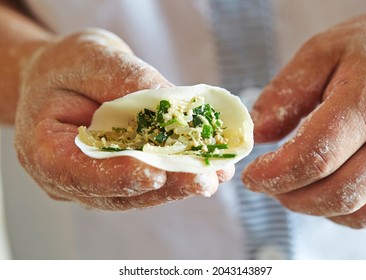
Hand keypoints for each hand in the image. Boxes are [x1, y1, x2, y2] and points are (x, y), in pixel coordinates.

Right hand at [15, 29, 233, 209]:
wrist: (65, 78)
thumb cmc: (67, 66)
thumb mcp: (91, 57)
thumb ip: (124, 80)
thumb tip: (171, 103)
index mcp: (45, 149)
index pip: (77, 173)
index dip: (117, 176)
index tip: (156, 173)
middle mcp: (71, 176)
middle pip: (118, 191)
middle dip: (165, 185)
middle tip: (204, 179)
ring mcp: (97, 182)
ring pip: (139, 193)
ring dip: (180, 184)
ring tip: (216, 172)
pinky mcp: (121, 176)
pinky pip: (149, 180)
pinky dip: (179, 173)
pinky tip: (208, 165)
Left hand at [242, 11, 365, 227]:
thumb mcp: (321, 54)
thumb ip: (285, 94)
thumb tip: (255, 135)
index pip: (315, 158)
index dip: (274, 175)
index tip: (251, 177)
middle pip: (337, 194)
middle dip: (290, 197)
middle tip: (269, 184)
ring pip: (360, 214)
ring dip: (317, 208)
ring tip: (295, 186)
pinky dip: (346, 211)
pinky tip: (330, 185)